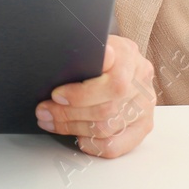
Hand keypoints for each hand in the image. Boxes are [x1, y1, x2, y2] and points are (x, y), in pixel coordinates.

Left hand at [36, 35, 155, 157]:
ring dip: (73, 128)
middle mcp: (140, 80)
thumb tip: (57, 63)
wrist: (121, 59)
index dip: (81, 93)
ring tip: (51, 121)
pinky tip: (77, 136)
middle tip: (44, 111)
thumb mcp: (90, 43)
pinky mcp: (142, 126)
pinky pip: (115, 145)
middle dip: (68, 113)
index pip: (111, 81)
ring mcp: (144, 105)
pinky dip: (91, 144)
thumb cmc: (99, 52)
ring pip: (106, 127)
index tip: (56, 95)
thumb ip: (81, 54)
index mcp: (127, 54)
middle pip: (106, 108)